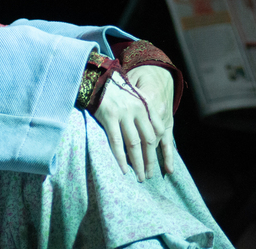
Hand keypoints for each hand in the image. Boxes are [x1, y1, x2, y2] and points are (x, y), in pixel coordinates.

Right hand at [92, 65, 173, 180]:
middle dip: (150, 160)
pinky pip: (116, 141)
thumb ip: (142, 111)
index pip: (159, 130)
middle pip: (148, 140)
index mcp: (145, 104)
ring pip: (134, 144)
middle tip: (149, 175)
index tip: (158, 160)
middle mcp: (137, 109)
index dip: (159, 147)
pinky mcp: (109, 117)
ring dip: (138, 163)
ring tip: (139, 177)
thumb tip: (148, 135)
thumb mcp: (133, 96)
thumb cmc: (114, 89)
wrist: (96, 78)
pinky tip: (122, 169)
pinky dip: (120, 158)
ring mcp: (123, 113)